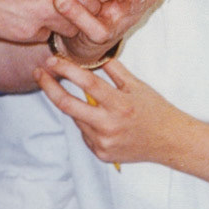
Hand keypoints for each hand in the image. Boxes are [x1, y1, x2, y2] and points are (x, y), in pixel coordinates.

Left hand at [36, 54, 189, 167]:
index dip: (66, 70)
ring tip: (94, 104)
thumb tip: (91, 54)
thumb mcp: (137, 85)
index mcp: (120, 105)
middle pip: (67, 105)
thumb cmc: (155, 110)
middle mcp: (109, 126)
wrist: (170, 141)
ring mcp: (103, 143)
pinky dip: (87, 123)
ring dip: (74, 106)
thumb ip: (113, 69)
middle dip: (49, 87)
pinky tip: (104, 122)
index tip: (52, 60)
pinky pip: (84, 133)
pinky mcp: (101, 154)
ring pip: (76, 119)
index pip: (87, 83)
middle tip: (38, 73)